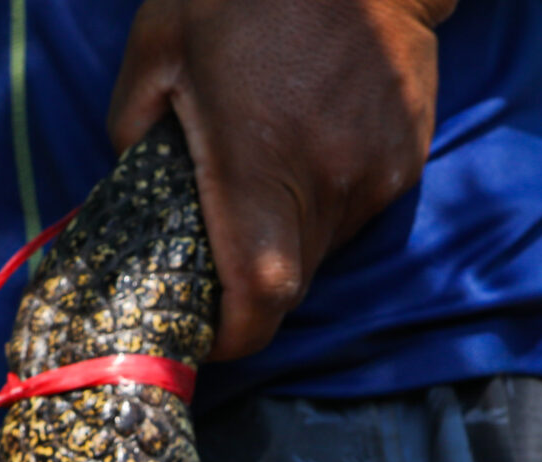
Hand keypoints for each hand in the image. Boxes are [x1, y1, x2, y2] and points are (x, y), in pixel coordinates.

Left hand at [109, 0, 453, 362]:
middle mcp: (328, 183)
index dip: (232, 335)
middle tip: (218, 245)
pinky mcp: (407, 155)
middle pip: (290, 283)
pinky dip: (328, 196)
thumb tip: (135, 183)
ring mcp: (377, 172)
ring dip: (291, 233)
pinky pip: (359, 206)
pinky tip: (310, 138)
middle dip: (251, 284)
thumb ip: (134, 130)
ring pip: (326, 246)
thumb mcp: (157, 45)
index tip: (206, 333)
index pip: (258, 300)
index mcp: (259, 166)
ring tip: (268, 166)